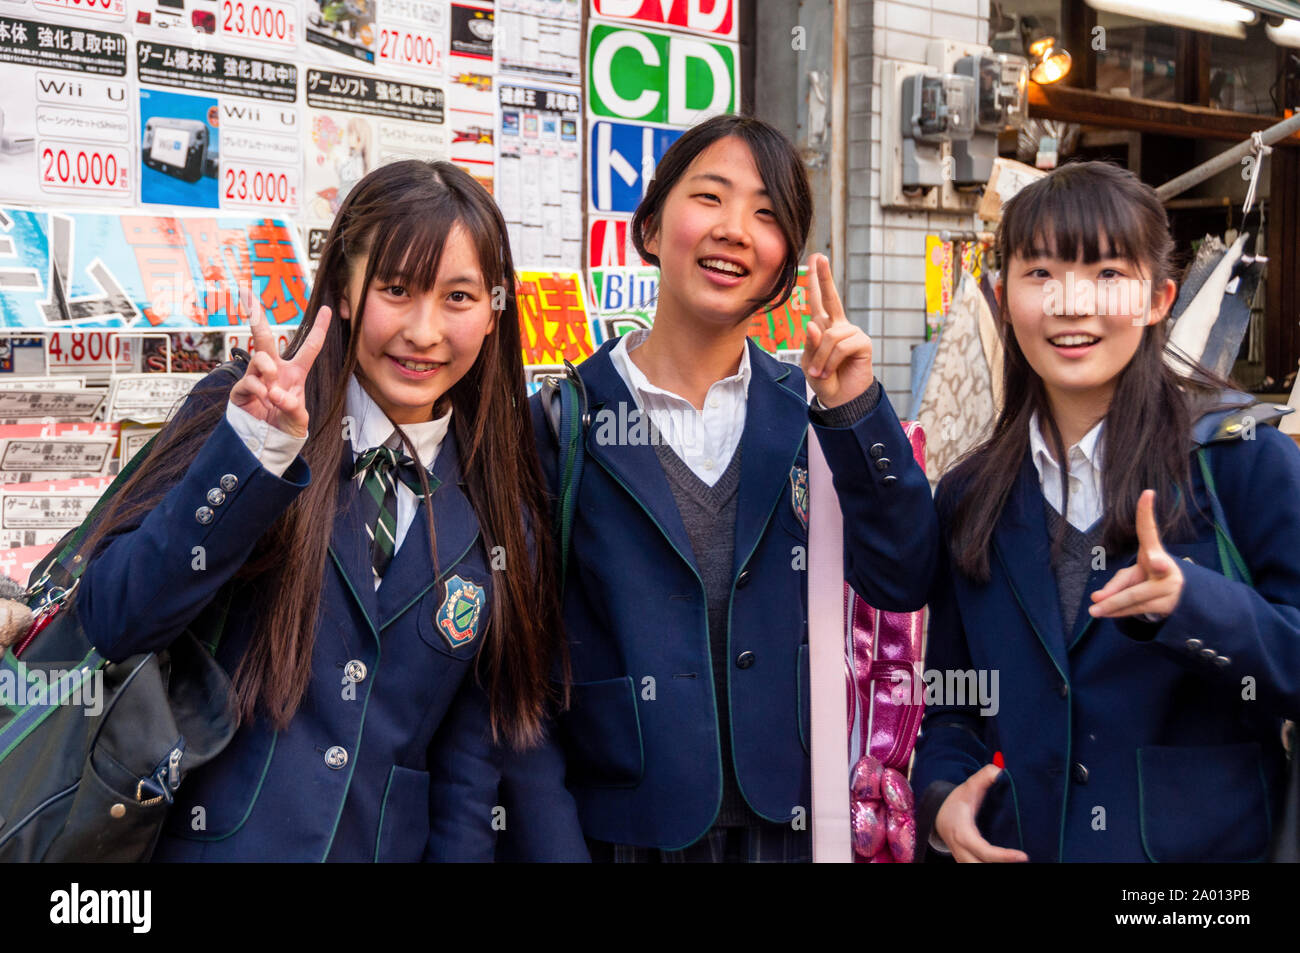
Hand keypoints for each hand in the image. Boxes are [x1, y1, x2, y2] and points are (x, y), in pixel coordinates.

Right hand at [229, 305, 331, 438]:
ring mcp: (256, 378)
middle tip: (246, 293)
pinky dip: (258, 389)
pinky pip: (249, 381)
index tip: (327, 309)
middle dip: (255, 314)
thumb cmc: (286, 426)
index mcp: (295, 372)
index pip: (309, 347)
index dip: (319, 328)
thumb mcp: (299, 419)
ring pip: (259, 358)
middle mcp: (274, 370)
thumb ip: (294, 407)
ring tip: (272, 388)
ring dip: (267, 369)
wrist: (267, 444)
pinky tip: (264, 399)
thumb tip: (276, 393)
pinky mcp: (241, 391)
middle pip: (264, 338)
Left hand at [801, 253, 874, 408]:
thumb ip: (810, 344)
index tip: (816, 258)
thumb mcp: (809, 362)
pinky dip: (831, 361)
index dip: (816, 281)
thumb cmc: (824, 379)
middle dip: (824, 277)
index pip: (819, 301)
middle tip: (819, 257)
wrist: (840, 399)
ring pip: (830, 336)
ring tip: (818, 373)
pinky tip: (829, 371)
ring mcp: (851, 333)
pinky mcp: (862, 343)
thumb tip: (813, 323)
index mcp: (824, 327)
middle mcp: (838, 326)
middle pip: (832, 297)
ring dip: (820, 358)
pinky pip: (841, 346)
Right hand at [933, 764, 1029, 862]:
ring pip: (979, 870)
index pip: (984, 851)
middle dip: (1003, 867)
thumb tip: (1000, 772)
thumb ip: (984, 777)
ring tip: (1020, 862)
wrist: (939, 814)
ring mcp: (963, 860)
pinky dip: (994, 866)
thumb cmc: (957, 801)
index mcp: (963, 833)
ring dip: (999, 867)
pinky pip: (980, 867)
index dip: (1003, 856)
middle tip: (1026, 862)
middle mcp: (962, 851)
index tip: (1024, 856)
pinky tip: (1010, 863)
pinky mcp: (968, 863)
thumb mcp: (968, 787)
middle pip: (982, 867)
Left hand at [1088, 489, 1184, 618]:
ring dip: (1112, 607)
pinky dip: (1119, 613)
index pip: (1148, 530)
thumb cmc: (1150, 579)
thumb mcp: (1133, 575)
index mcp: (1154, 551)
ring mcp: (1170, 588)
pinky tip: (1106, 614)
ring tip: (1094, 611)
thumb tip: (1096, 598)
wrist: (1182, 597)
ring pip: (1134, 599)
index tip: (1147, 493)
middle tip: (1097, 598)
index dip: (1146, 512)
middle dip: (1116, 594)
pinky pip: (1138, 610)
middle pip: (1134, 584)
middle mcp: (1166, 567)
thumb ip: (1116, 584)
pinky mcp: (1170, 605)